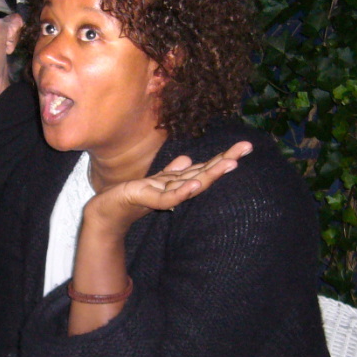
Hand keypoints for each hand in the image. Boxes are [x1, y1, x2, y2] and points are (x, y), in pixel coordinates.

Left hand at [84, 140, 253, 236]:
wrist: (110, 210)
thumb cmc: (134, 197)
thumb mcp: (156, 180)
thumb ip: (173, 171)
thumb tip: (188, 159)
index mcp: (179, 181)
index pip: (204, 167)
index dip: (223, 156)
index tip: (244, 146)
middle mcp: (176, 188)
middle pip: (204, 173)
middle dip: (225, 161)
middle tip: (246, 148)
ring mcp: (164, 195)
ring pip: (192, 184)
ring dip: (211, 175)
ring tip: (229, 164)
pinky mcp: (149, 200)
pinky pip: (169, 197)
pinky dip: (183, 191)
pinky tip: (196, 184)